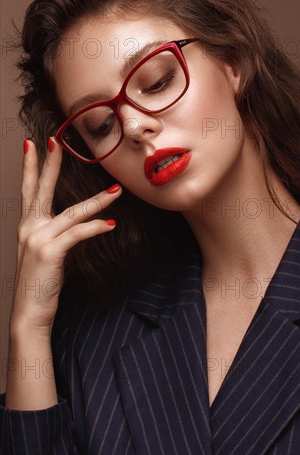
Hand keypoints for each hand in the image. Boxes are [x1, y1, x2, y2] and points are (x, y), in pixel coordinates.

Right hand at [11, 137, 121, 336]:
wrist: (29, 313)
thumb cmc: (40, 284)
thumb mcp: (44, 254)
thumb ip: (55, 235)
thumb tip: (75, 225)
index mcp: (27, 227)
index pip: (28, 190)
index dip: (31, 167)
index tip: (32, 145)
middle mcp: (29, 228)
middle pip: (42, 189)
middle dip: (51, 164)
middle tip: (57, 141)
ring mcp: (38, 239)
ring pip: (73, 212)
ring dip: (98, 200)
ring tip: (116, 191)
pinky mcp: (51, 251)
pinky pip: (79, 233)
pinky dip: (97, 227)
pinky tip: (111, 223)